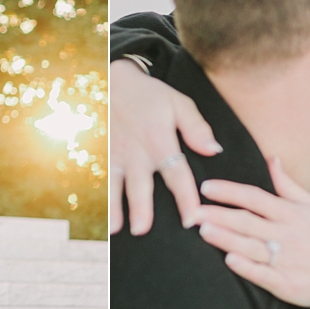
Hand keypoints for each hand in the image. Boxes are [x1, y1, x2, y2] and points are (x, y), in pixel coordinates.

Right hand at [110, 59, 221, 234]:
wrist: (110, 79)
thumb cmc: (148, 94)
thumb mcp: (177, 103)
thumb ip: (196, 127)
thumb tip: (214, 150)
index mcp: (159, 140)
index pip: (176, 173)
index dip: (185, 197)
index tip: (192, 219)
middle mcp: (135, 151)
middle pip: (140, 184)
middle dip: (141, 207)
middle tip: (142, 230)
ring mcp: (113, 154)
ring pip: (113, 184)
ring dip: (113, 207)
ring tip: (113, 230)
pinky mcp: (96, 154)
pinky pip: (95, 177)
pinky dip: (95, 195)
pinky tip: (95, 214)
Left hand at [197, 157, 309, 307]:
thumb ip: (288, 185)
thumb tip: (271, 158)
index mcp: (292, 214)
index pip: (255, 198)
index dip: (230, 192)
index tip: (206, 187)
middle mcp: (288, 235)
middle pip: (248, 222)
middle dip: (219, 215)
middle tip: (192, 210)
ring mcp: (288, 260)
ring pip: (252, 247)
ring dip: (227, 238)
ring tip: (204, 230)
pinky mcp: (288, 284)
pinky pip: (265, 275)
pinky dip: (248, 268)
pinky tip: (230, 260)